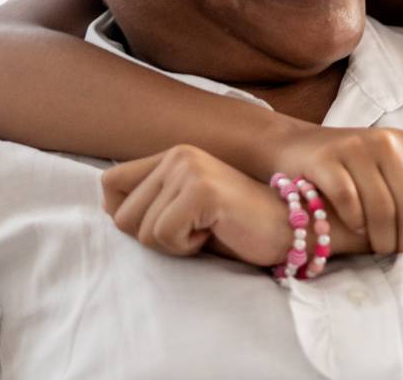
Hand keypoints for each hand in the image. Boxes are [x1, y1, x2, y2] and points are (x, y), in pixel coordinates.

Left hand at [101, 144, 295, 265]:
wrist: (293, 228)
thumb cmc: (239, 227)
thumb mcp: (187, 211)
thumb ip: (151, 204)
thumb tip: (109, 209)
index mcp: (173, 155)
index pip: (109, 184)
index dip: (125, 214)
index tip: (166, 225)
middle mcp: (178, 155)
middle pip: (120, 215)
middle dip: (152, 238)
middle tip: (195, 231)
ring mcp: (189, 169)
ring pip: (141, 231)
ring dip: (173, 245)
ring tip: (208, 231)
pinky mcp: (201, 190)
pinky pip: (164, 235)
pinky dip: (187, 247)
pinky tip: (215, 232)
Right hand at [266, 125, 402, 256]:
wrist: (301, 147)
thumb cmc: (359, 159)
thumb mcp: (398, 149)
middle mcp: (386, 141)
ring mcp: (355, 149)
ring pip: (382, 209)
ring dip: (383, 239)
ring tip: (381, 249)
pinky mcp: (326, 161)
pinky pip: (349, 201)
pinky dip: (355, 222)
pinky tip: (357, 229)